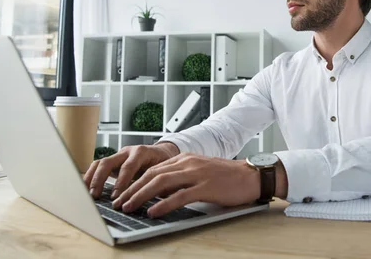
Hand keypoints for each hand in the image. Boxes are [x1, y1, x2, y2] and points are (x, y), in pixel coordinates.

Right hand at [83, 142, 179, 199]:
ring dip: (92, 179)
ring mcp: (119, 155)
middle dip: (100, 179)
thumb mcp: (164, 172)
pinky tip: (86, 189)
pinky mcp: (113, 161)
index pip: (128, 166)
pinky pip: (98, 166)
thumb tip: (152, 199)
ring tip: (88, 194)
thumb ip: (156, 182)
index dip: (121, 182)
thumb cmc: (165, 164)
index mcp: (142, 152)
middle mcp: (128, 152)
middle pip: (108, 162)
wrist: (164, 152)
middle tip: (96, 196)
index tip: (116, 197)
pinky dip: (90, 177)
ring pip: (100, 163)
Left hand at [112, 153, 259, 217]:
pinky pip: (180, 195)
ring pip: (161, 182)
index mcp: (185, 158)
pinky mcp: (206, 187)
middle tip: (118, 202)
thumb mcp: (199, 172)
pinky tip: (153, 211)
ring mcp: (197, 174)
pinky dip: (163, 204)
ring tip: (129, 207)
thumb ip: (180, 179)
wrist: (251, 176)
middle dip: (132, 189)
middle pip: (152, 174)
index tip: (122, 194)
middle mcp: (188, 163)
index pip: (153, 169)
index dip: (134, 182)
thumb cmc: (227, 177)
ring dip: (141, 195)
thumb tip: (158, 193)